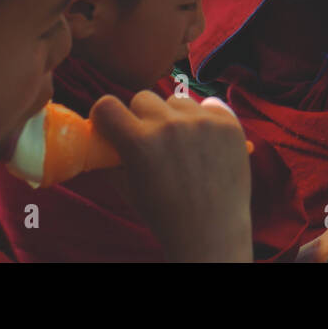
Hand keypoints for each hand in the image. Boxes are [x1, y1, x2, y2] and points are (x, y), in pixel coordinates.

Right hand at [91, 92, 251, 262]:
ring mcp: (202, 122)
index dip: (106, 116)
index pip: (107, 105)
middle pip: (143, 98)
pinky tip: (205, 140)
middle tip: (151, 139)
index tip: (112, 124)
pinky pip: (208, 104)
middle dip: (142, 117)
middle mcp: (170, 126)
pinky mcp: (227, 123)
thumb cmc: (164, 213)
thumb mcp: (127, 187)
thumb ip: (111, 157)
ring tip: (182, 143)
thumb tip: (100, 134)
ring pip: (176, 100)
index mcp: (138, 142)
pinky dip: (204, 118)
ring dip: (174, 115)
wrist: (211, 230)